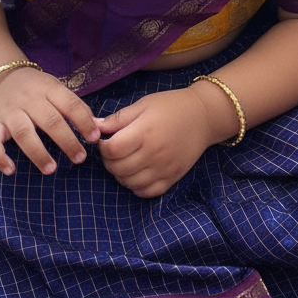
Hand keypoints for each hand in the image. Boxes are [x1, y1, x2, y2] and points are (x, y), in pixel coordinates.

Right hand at [0, 67, 100, 174]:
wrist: (0, 78)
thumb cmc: (36, 89)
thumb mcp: (56, 89)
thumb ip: (74, 106)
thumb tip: (97, 127)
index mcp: (48, 88)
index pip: (70, 104)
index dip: (83, 122)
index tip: (94, 138)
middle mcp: (28, 99)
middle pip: (49, 120)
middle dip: (67, 141)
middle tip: (79, 158)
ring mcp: (9, 111)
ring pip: (23, 133)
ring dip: (38, 153)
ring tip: (51, 169)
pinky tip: (10, 170)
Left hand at [97, 89, 214, 197]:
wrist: (204, 116)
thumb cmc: (170, 106)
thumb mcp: (143, 105)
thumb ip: (118, 118)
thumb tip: (93, 126)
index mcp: (145, 132)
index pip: (112, 150)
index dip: (102, 147)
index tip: (105, 141)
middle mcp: (154, 153)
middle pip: (118, 168)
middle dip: (109, 161)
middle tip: (113, 152)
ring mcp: (164, 168)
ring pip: (130, 183)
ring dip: (120, 175)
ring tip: (124, 161)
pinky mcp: (172, 177)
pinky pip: (147, 192)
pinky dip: (136, 187)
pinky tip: (137, 173)